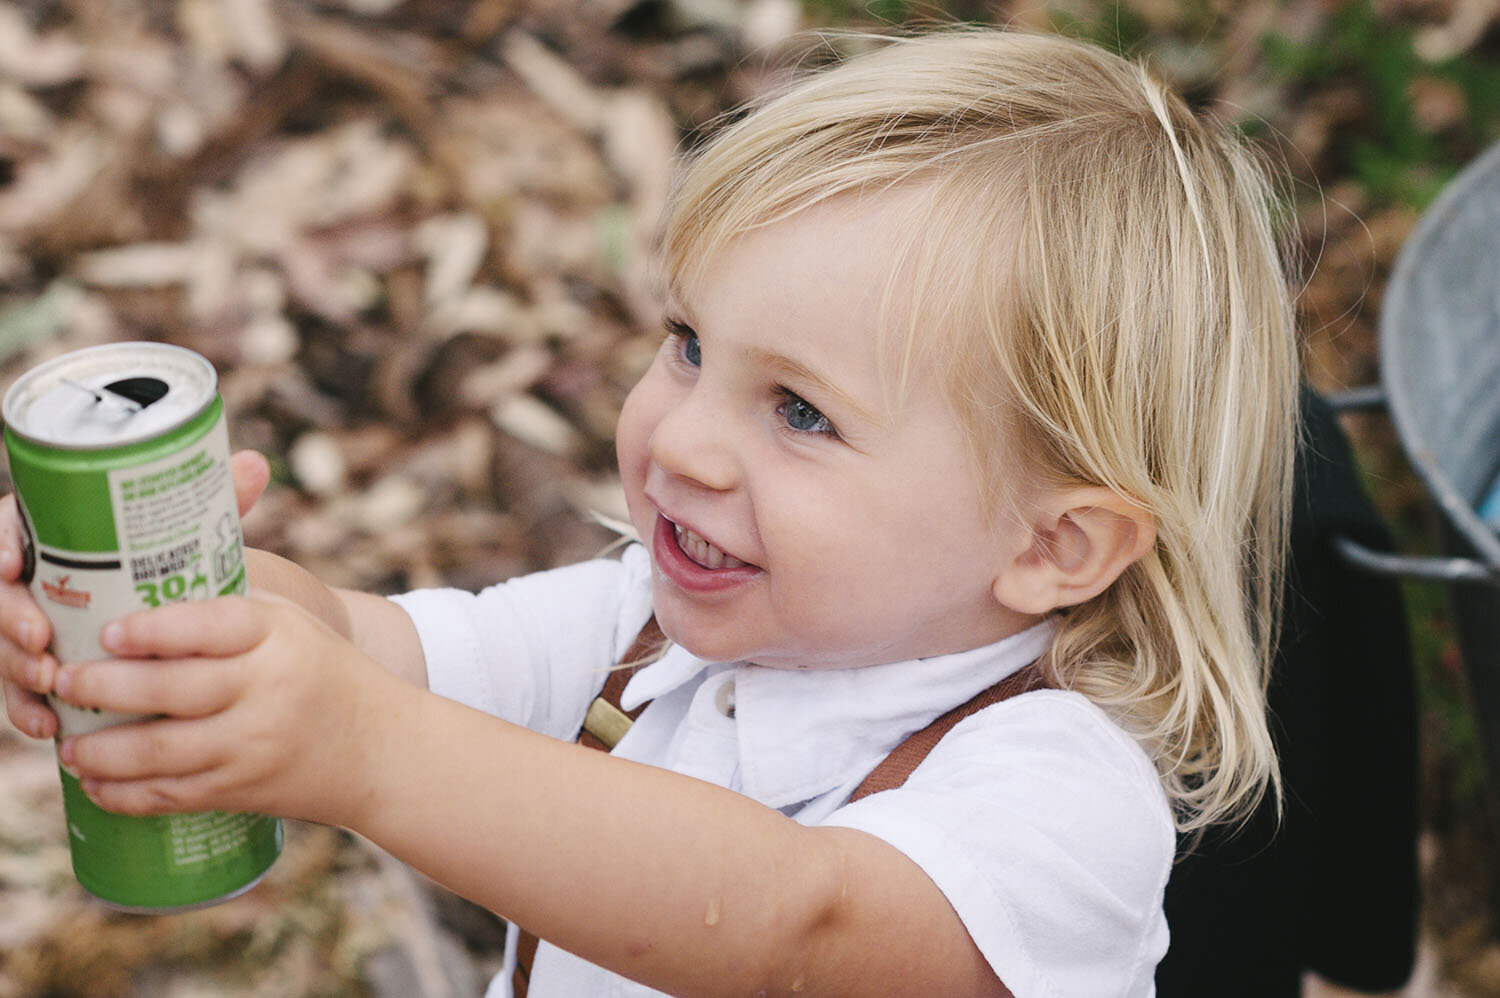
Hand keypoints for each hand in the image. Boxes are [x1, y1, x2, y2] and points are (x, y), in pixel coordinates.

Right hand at [0, 450, 271, 739]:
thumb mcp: (192, 533)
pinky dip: (30, 709)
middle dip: (9, 617)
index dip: (0, 545)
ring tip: (52, 683)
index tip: (12, 565)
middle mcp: (37, 578)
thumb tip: (254, 465)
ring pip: (6, 644)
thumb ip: (216, 500)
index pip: (8, 527)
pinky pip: (20, 692)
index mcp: (58, 532)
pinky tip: (51, 726)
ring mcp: (33, 625)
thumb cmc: (178, 562)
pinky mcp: (42, 667)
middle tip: (42, 638)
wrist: (186, 614)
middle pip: (0, 592)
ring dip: (18, 667)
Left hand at [51, 592, 402, 825]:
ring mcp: (254, 744)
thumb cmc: (323, 671)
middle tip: (63, 680)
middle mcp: (267, 689)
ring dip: (100, 750)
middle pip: (172, 689)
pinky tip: (96, 784)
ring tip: (68, 742)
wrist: (380, 749)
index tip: (108, 630)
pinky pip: (171, 795)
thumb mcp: (292, 622)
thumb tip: (137, 585)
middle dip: (103, 688)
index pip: (211, 625)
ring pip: (160, 751)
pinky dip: (125, 794)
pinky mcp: (244, 790)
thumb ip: (226, 606)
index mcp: (278, 636)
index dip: (155, 628)